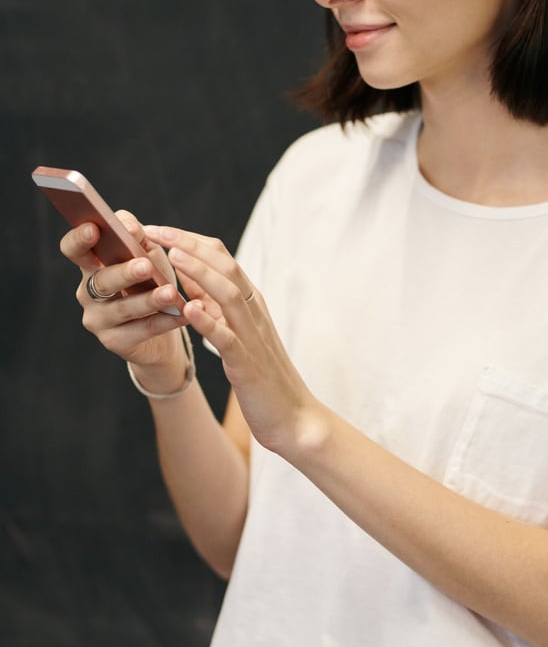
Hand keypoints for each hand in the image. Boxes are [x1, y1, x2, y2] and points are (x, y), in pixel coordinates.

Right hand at [60, 212, 186, 376]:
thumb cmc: (150, 281)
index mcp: (91, 265)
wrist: (161, 325)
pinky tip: (183, 314)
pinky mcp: (115, 342)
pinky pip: (142, 330)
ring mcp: (98, 319)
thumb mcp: (146, 253)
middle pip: (102, 281)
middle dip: (124, 273)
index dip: (79, 240)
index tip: (93, 229)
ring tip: (170, 293)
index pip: (74, 249)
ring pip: (123, 308)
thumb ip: (136, 236)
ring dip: (148, 300)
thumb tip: (129, 226)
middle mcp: (87, 292)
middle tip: (145, 266)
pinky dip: (165, 321)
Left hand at [144, 226, 312, 449]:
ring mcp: (252, 336)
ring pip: (228, 293)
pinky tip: (186, 309)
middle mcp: (254, 312)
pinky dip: (207, 321)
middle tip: (156, 230)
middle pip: (225, 266)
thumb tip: (190, 282)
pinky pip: (227, 337)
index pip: (223, 258)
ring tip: (171, 256)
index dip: (190, 240)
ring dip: (199, 272)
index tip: (158, 230)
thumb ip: (218, 307)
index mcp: (251, 303)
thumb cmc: (263, 375)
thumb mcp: (238, 332)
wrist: (293, 416)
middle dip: (190, 245)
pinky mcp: (247, 364)